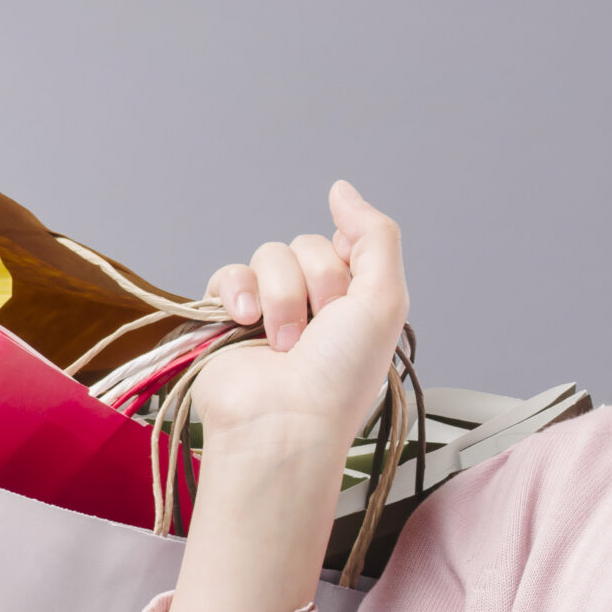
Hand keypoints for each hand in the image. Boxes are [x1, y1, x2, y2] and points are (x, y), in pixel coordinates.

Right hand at [190, 179, 407, 455]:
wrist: (284, 422)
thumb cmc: (340, 376)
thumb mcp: (384, 299)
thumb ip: (376, 235)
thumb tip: (342, 189)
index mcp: (354, 301)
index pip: (344, 243)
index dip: (345, 263)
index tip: (348, 297)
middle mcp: (313, 304)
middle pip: (306, 245)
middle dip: (315, 284)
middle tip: (316, 331)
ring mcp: (268, 310)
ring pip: (268, 255)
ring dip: (280, 296)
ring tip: (283, 344)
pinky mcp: (227, 318)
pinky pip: (228, 274)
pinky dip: (236, 293)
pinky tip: (244, 323)